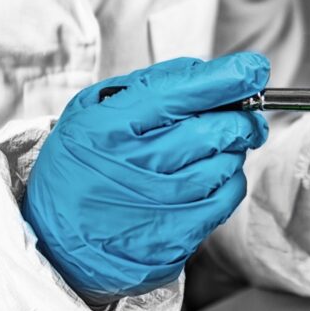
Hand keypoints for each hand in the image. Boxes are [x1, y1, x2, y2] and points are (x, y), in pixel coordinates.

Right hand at [21, 53, 269, 306]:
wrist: (55, 241)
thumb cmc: (81, 166)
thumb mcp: (92, 113)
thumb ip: (148, 87)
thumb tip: (207, 73)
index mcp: (109, 126)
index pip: (181, 94)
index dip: (227, 79)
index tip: (254, 69)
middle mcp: (134, 165)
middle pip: (215, 131)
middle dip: (243, 118)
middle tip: (245, 115)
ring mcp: (157, 205)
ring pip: (226, 164)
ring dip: (234, 149)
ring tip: (218, 147)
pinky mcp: (175, 236)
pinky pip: (227, 198)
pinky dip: (232, 180)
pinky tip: (215, 176)